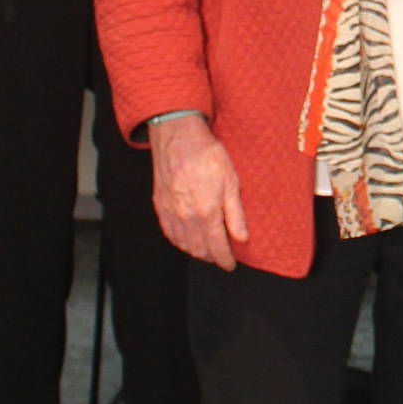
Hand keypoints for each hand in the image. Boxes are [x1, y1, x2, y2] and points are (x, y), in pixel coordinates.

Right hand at [152, 113, 250, 269]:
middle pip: (199, 249)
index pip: (217, 246)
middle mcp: (186, 218)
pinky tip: (186, 239)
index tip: (230, 265)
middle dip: (211, 257)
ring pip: (183, 244)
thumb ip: (235, 214)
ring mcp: (171, 213)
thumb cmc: (207, 155)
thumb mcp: (231, 181)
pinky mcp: (160, 206)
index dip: (224, 259)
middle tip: (221, 256)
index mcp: (206, 213)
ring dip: (196, 251)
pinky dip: (179, 241)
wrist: (178, 138)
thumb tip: (241, 238)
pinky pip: (169, 232)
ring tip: (207, 250)